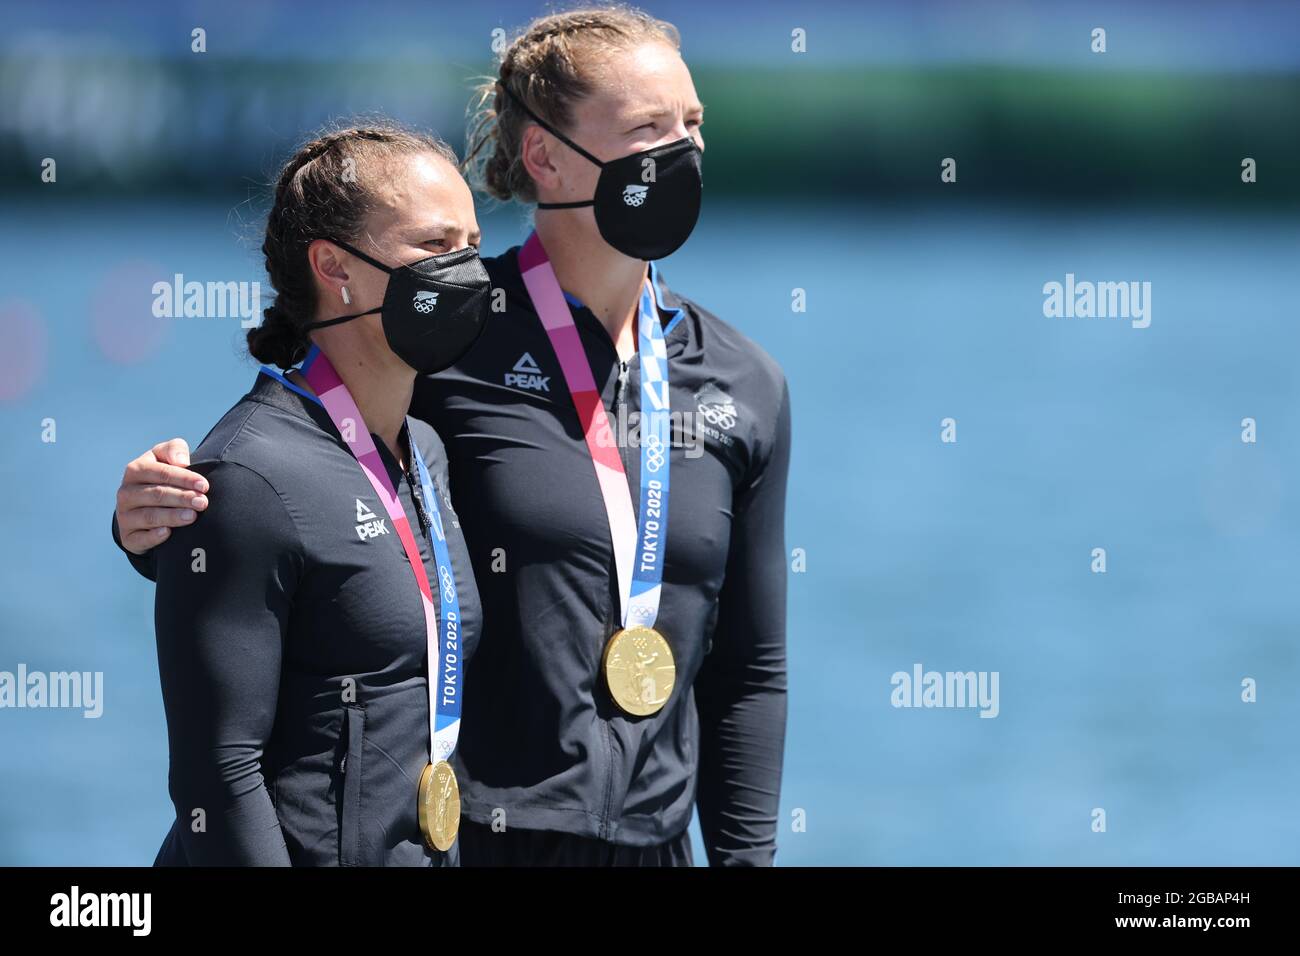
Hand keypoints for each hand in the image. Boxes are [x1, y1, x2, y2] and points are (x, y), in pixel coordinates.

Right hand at [115, 439, 209, 554]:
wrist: (143, 507)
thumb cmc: (161, 477)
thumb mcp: (165, 457)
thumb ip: (174, 450)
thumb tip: (181, 462)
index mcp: (135, 470)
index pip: (161, 472)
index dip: (184, 478)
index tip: (204, 485)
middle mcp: (126, 493)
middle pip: (157, 494)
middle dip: (182, 498)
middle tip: (203, 502)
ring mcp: (125, 516)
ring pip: (150, 516)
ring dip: (172, 516)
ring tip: (192, 516)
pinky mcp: (128, 536)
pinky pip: (140, 537)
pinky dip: (153, 536)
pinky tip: (168, 533)